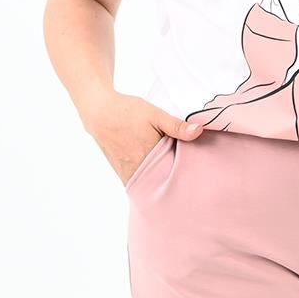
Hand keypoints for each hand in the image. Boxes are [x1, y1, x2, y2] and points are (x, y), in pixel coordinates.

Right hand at [80, 91, 205, 185]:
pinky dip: (150, 182)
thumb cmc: (127, 112)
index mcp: (150, 158)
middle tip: (189, 180)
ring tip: (175, 180)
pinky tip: (158, 178)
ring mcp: (129, 174)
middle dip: (175, 182)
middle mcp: (138, 170)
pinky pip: (140, 183)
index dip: (186, 174)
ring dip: (162, 183)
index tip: (196, 173)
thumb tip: (199, 130)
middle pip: (163, 183)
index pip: (174, 175)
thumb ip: (177, 126)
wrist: (99, 113)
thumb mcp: (155, 114)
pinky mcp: (122, 173)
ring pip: (151, 185)